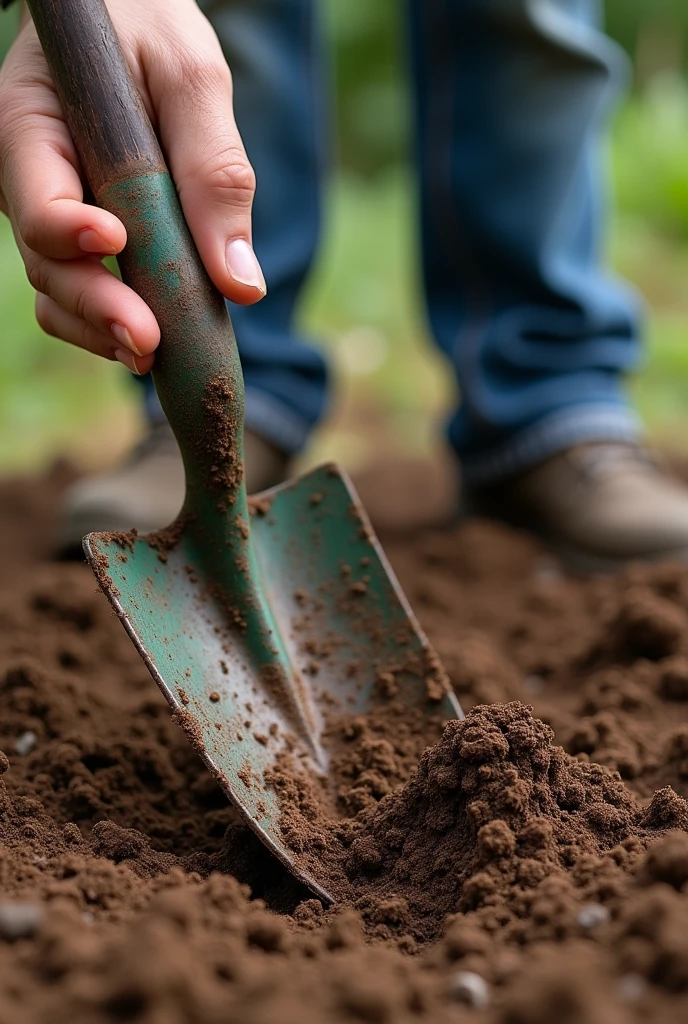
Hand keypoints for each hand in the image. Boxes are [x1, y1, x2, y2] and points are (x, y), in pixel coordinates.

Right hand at [0, 0, 264, 373]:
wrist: (133, 20)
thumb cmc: (152, 28)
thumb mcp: (191, 75)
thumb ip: (213, 169)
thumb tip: (241, 285)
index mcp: (31, 124)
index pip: (34, 196)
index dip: (70, 230)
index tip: (117, 240)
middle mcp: (31, 181)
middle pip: (48, 263)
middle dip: (97, 306)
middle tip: (148, 342)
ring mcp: (54, 218)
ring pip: (62, 294)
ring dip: (105, 331)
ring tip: (156, 358)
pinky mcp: (83, 244)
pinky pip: (86, 298)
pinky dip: (115, 326)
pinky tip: (157, 344)